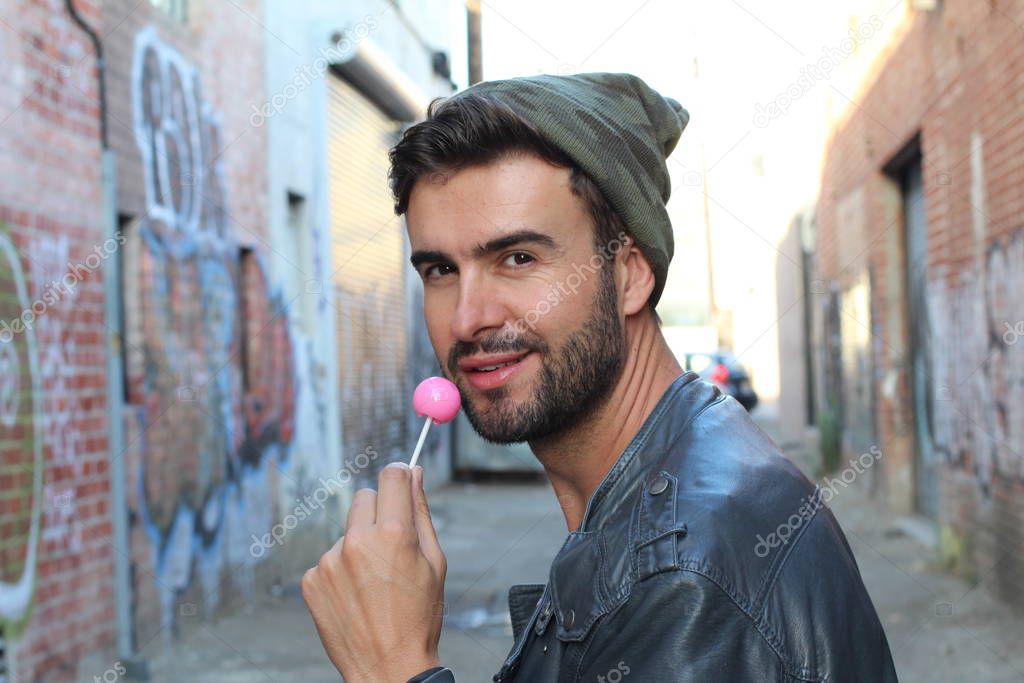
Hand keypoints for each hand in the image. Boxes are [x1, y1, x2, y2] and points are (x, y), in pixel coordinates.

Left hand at [301, 463, 446, 681]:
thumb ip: (421, 512)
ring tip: (373, 582)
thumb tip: (414, 473)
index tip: (401, 483)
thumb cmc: (418, 617)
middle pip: (364, 497)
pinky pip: (329, 559)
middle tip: (390, 545)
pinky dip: (340, 571)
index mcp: (394, 534)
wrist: (388, 667)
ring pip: (347, 532)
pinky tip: (355, 595)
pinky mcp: (312, 580)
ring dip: (358, 545)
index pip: (391, 476)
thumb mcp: (434, 562)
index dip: (400, 476)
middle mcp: (358, 542)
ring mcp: (330, 561)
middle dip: (379, 512)